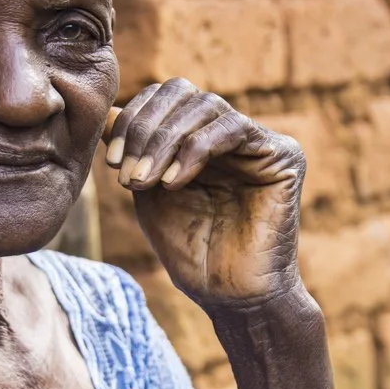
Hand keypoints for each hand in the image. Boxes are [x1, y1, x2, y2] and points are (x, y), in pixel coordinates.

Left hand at [104, 80, 304, 308]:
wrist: (229, 297)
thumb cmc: (192, 252)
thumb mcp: (148, 192)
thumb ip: (133, 151)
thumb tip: (106, 112)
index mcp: (201, 137)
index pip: (166, 97)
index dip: (134, 118)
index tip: (112, 163)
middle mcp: (232, 133)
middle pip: (183, 91)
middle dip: (146, 128)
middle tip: (128, 173)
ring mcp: (260, 141)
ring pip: (205, 105)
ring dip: (165, 142)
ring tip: (147, 182)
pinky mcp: (283, 156)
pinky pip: (233, 129)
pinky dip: (195, 151)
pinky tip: (175, 183)